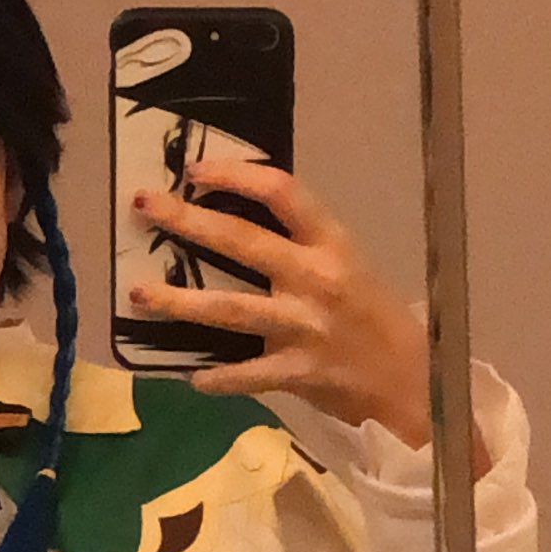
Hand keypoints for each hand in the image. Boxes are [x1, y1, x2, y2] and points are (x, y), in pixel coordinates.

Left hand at [130, 161, 434, 448]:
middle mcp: (316, 278)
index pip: (282, 192)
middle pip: (243, 242)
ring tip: (139, 292)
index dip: (235, 176)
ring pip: (230, 308)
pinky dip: (216, 377)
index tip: (194, 171)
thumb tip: (231, 220)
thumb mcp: (347, 264)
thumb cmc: (372, 316)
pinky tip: (189, 375)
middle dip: (188, 221)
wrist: (411, 381)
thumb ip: (299, 244)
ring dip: (179, 300)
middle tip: (145, 205)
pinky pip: (246, 374)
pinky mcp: (298, 372)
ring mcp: (304, 327)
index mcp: (331, 243)